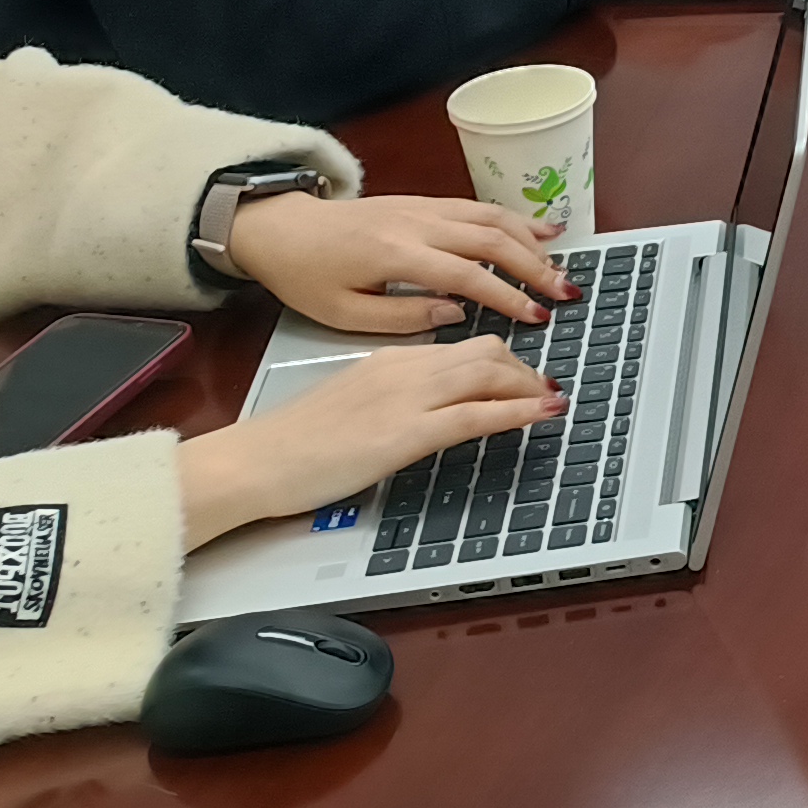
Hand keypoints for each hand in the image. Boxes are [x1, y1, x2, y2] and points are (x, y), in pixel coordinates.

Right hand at [176, 340, 559, 547]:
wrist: (255, 462)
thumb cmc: (294, 443)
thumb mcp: (353, 404)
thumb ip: (393, 396)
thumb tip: (431, 406)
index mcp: (389, 359)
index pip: (463, 346)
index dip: (504, 360)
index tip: (524, 374)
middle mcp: (402, 369)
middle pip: (485, 352)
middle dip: (525, 370)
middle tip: (546, 390)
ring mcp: (405, 399)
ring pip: (488, 373)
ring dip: (530, 387)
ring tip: (553, 400)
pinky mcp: (403, 434)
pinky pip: (475, 414)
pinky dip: (518, 411)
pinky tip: (542, 414)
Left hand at [224, 190, 569, 329]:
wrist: (279, 227)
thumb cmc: (306, 276)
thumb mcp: (342, 313)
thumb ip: (402, 318)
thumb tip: (456, 313)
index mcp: (397, 255)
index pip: (468, 275)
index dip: (507, 297)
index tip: (536, 318)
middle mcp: (418, 224)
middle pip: (492, 241)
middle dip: (535, 268)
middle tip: (565, 295)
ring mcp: (424, 207)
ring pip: (492, 218)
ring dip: (532, 241)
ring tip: (560, 266)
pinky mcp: (424, 202)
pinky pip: (479, 207)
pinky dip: (515, 218)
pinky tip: (540, 230)